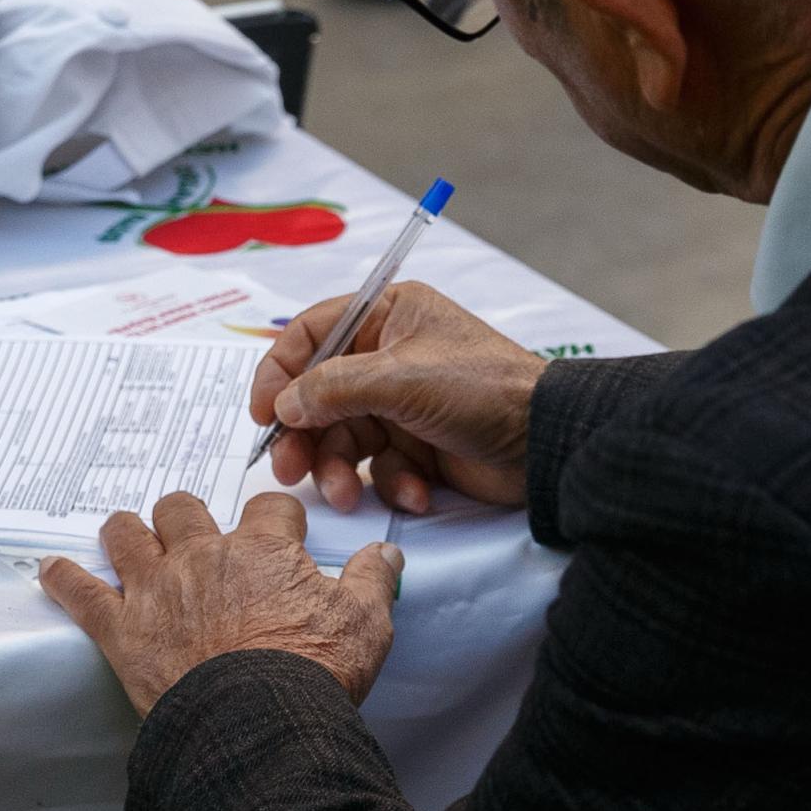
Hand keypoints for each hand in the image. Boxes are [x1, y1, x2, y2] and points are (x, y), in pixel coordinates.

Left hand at [41, 493, 405, 718]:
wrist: (257, 723)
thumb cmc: (313, 673)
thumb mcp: (366, 624)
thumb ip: (374, 581)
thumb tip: (387, 554)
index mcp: (263, 549)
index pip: (269, 507)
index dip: (274, 519)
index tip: (277, 533)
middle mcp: (203, 556)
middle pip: (183, 508)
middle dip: (186, 515)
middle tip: (192, 534)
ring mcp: (156, 589)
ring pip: (126, 534)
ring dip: (126, 533)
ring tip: (126, 536)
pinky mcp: (121, 630)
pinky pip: (81, 592)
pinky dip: (63, 578)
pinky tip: (50, 570)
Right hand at [250, 283, 548, 515]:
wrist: (547, 445)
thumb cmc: (483, 390)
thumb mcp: (400, 379)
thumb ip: (332, 388)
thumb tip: (282, 406)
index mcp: (389, 315)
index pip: (312, 334)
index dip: (280, 372)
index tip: (262, 413)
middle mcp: (390, 355)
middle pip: (319, 395)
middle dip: (305, 435)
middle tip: (288, 468)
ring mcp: (403, 403)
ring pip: (345, 439)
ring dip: (341, 470)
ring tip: (346, 494)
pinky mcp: (418, 447)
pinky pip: (380, 467)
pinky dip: (391, 484)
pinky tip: (417, 492)